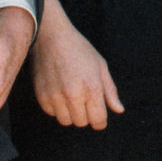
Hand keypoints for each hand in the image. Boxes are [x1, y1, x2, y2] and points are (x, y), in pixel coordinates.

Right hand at [32, 0, 123, 129]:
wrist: (52, 37)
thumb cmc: (80, 50)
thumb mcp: (100, 66)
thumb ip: (110, 91)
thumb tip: (119, 110)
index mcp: (92, 87)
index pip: (98, 121)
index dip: (101, 120)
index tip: (99, 114)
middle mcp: (73, 94)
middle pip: (82, 123)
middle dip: (86, 114)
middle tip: (84, 97)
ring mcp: (56, 96)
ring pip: (66, 121)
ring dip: (71, 113)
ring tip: (71, 94)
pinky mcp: (42, 96)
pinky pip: (52, 113)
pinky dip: (56, 107)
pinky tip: (59, 91)